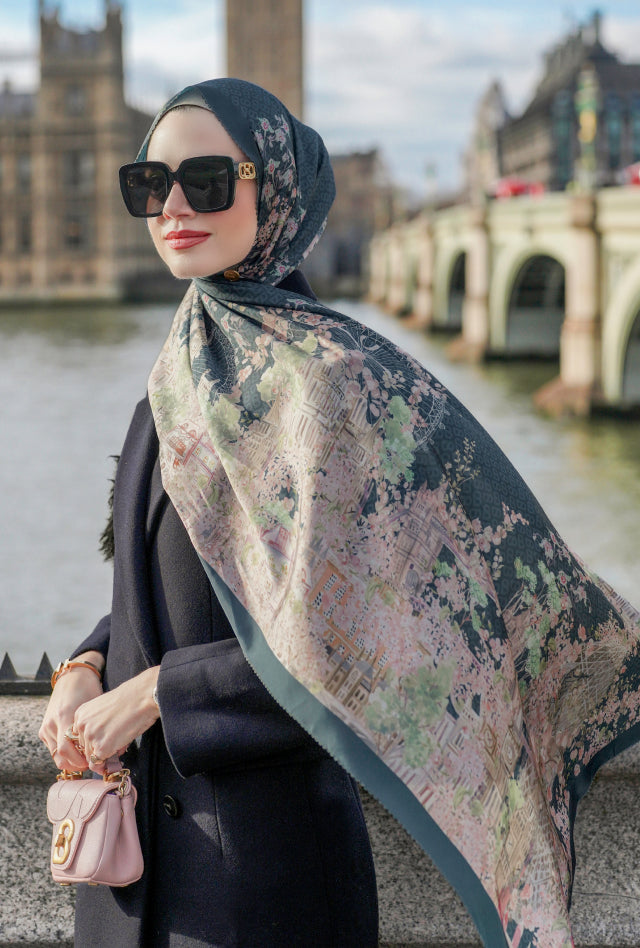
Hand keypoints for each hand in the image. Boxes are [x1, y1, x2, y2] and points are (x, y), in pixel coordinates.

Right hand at [39, 651, 104, 771]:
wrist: (73, 677)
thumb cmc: (89, 690)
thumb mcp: (96, 707)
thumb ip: (101, 729)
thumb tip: (117, 751)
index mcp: (65, 716)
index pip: (68, 751)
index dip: (81, 761)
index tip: (95, 762)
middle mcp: (52, 724)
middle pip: (61, 757)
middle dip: (77, 765)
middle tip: (91, 763)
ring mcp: (46, 727)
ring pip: (56, 756)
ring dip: (71, 761)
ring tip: (86, 759)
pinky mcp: (43, 729)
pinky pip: (53, 749)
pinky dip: (64, 754)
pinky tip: (77, 751)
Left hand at [72, 666, 159, 773]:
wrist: (142, 696)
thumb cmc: (130, 699)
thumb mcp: (104, 708)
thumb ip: (97, 725)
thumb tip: (99, 748)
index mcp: (80, 714)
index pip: (80, 737)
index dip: (92, 741)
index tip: (103, 740)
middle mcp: (82, 725)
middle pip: (84, 749)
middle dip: (98, 749)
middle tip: (115, 742)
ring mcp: (91, 737)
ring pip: (92, 758)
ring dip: (105, 755)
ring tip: (120, 743)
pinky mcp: (102, 748)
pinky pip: (100, 764)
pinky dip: (109, 762)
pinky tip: (120, 748)